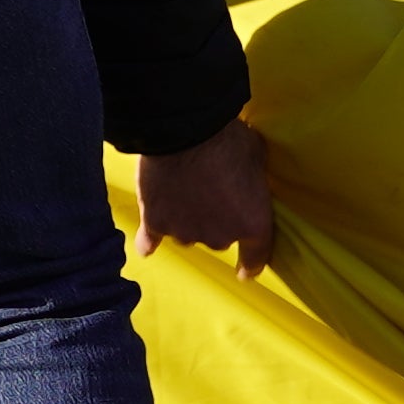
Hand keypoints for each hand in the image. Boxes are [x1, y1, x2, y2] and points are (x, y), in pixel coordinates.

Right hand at [131, 119, 281, 275]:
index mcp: (252, 224)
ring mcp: (184, 232)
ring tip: (181, 190)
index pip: (256, 256)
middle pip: (218, 238)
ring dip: (186, 218)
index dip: (250, 265)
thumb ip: (252, 180)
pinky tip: (147, 246)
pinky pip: (150, 239)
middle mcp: (219, 237)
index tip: (245, 272)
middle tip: (210, 192)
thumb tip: (247, 178)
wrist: (184, 130)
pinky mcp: (155, 222)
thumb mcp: (256, 156)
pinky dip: (149, 240)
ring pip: (187, 233)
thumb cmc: (228, 139)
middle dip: (216, 219)